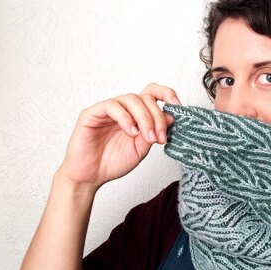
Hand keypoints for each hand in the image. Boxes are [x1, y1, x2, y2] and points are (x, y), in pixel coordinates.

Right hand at [56, 83, 181, 189]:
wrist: (91, 176)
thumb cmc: (113, 162)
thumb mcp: (141, 148)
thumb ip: (154, 131)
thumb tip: (172, 116)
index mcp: (136, 114)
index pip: (153, 93)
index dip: (167, 95)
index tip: (178, 108)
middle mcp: (123, 108)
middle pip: (146, 97)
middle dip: (157, 117)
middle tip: (159, 138)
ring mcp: (107, 109)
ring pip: (131, 99)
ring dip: (144, 118)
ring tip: (147, 138)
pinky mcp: (92, 113)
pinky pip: (112, 106)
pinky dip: (125, 118)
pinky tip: (131, 132)